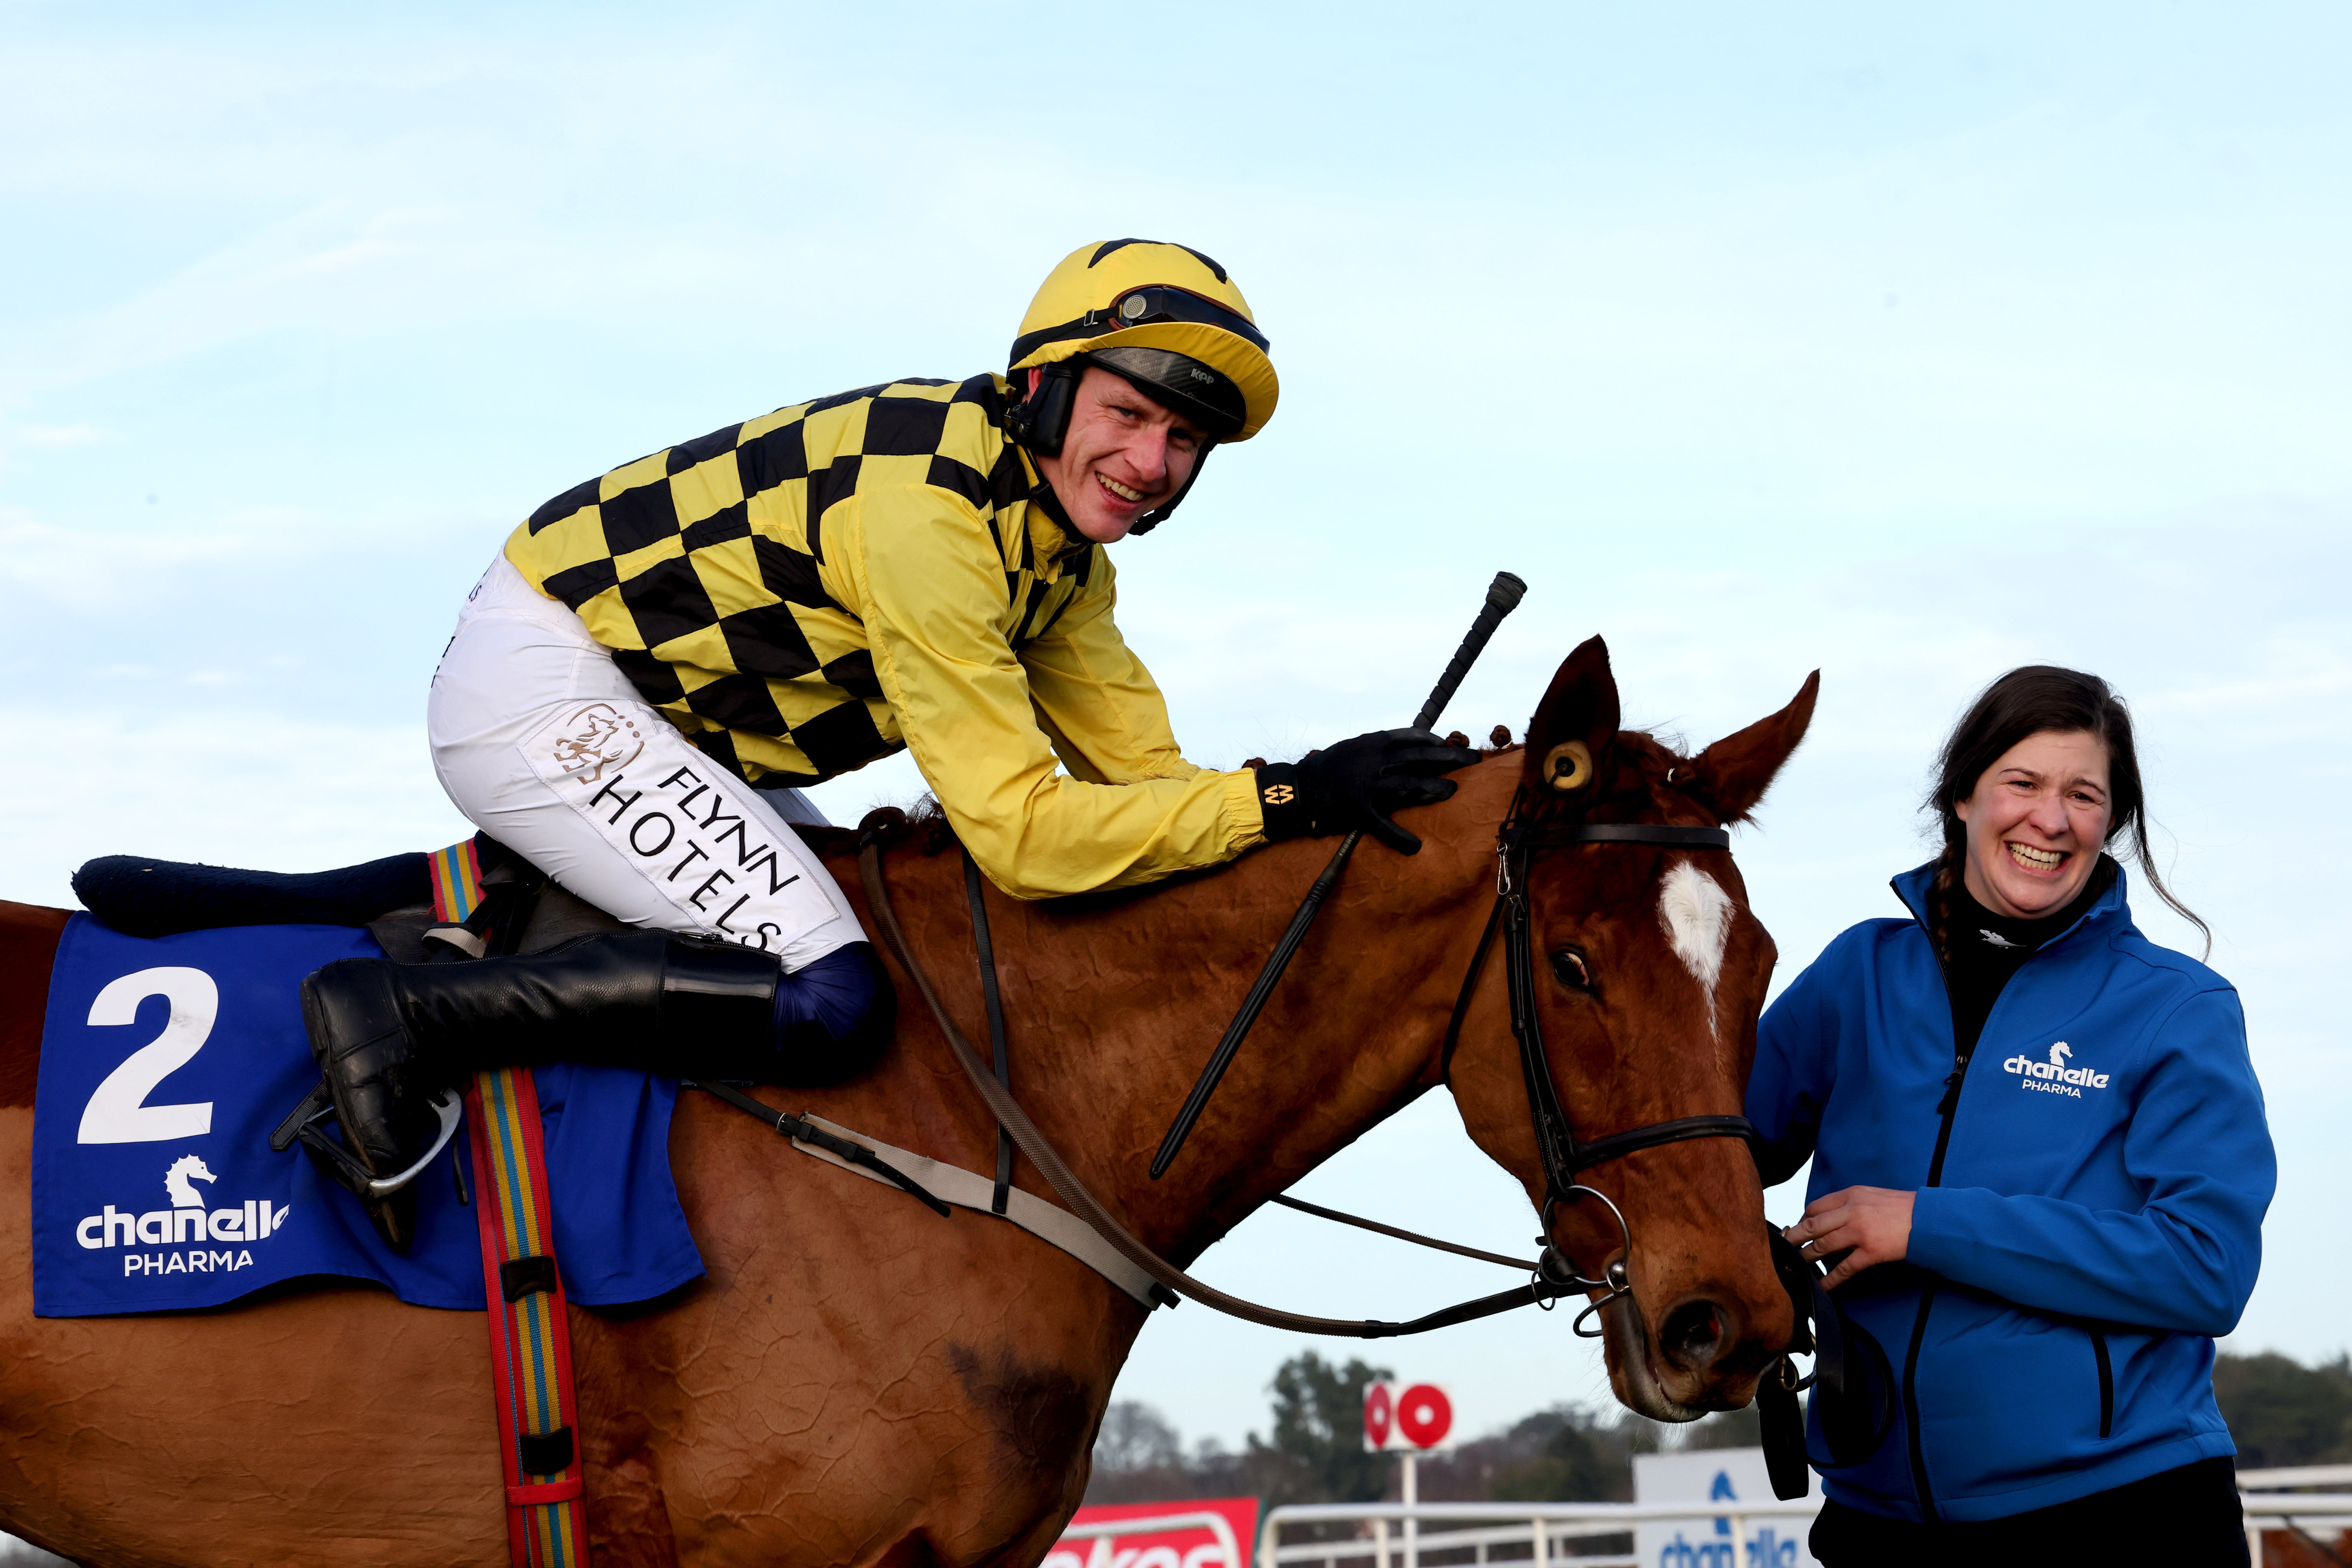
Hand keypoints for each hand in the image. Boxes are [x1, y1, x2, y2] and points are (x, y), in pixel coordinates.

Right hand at [1255, 728, 1483, 852]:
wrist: (1297, 789)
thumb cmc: (1325, 769)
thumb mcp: (1352, 748)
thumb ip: (1377, 747)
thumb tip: (1405, 746)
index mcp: (1372, 743)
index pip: (1412, 737)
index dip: (1435, 741)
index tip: (1450, 745)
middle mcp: (1372, 760)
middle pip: (1419, 757)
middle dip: (1450, 757)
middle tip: (1474, 760)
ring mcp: (1366, 785)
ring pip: (1408, 785)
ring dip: (1434, 787)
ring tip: (1454, 790)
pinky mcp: (1357, 810)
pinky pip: (1383, 826)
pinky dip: (1400, 838)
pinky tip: (1415, 846)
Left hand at [1785, 1186, 1913, 1290]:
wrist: (1929, 1219)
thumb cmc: (1902, 1208)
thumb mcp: (1871, 1196)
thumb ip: (1849, 1204)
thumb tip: (1828, 1218)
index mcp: (1850, 1195)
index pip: (1815, 1207)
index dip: (1801, 1220)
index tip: (1795, 1230)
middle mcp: (1852, 1211)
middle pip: (1812, 1226)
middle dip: (1793, 1238)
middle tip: (1781, 1248)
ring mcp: (1860, 1232)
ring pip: (1823, 1246)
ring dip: (1806, 1258)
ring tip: (1795, 1266)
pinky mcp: (1871, 1252)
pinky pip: (1844, 1268)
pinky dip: (1830, 1279)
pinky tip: (1821, 1286)